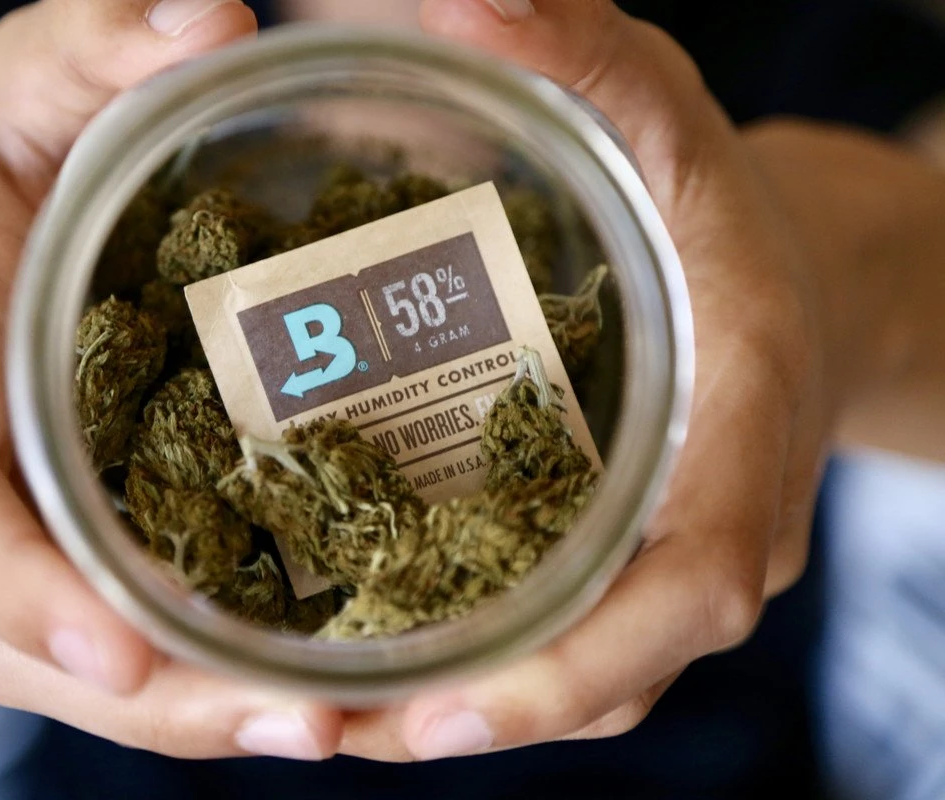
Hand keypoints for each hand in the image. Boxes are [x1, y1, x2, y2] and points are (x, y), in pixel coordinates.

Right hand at [0, 0, 343, 759]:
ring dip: (203, 715)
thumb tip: (207, 19)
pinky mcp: (102, 544)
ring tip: (335, 725)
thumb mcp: (47, 73)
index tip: (113, 651)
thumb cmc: (19, 158)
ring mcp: (37, 527)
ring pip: (91, 668)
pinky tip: (332, 691)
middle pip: (23, 629)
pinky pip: (146, 643)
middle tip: (297, 719)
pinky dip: (222, 683)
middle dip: (151, 695)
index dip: (15, 581)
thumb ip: (102, 39)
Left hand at [338, 0, 835, 758]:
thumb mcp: (652, 98)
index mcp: (740, 427)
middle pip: (615, 666)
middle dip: (482, 715)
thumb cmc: (710, 187)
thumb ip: (570, 45)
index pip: (692, 586)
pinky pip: (564, 641)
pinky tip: (373, 663)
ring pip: (582, 675)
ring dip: (460, 712)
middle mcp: (713, 519)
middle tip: (333, 733)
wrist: (774, 260)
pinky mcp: (632, 556)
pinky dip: (477, 670)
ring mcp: (672, 552)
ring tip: (323, 721)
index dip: (577, 666)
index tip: (445, 711)